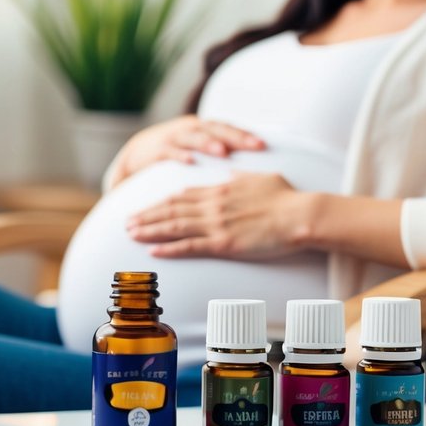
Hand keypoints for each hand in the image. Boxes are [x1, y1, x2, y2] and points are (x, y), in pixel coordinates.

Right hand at [108, 115, 264, 186]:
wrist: (137, 154)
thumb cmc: (179, 154)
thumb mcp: (201, 150)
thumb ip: (223, 153)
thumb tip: (255, 168)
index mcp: (206, 129)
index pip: (230, 129)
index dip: (246, 135)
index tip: (265, 144)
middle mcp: (192, 128)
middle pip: (218, 129)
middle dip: (237, 137)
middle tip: (255, 145)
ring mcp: (175, 137)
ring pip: (196, 137)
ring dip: (209, 144)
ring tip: (224, 152)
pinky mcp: (158, 150)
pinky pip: (171, 151)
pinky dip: (180, 155)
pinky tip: (190, 162)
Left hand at [126, 172, 313, 258]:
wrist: (299, 214)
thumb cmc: (285, 197)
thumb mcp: (260, 178)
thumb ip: (240, 177)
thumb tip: (229, 173)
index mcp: (220, 189)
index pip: (182, 195)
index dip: (161, 202)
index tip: (146, 207)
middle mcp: (212, 205)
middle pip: (171, 210)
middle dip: (146, 216)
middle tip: (126, 223)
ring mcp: (216, 224)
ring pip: (174, 227)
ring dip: (150, 231)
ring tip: (131, 235)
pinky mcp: (223, 243)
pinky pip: (189, 246)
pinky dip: (169, 249)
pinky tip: (154, 253)